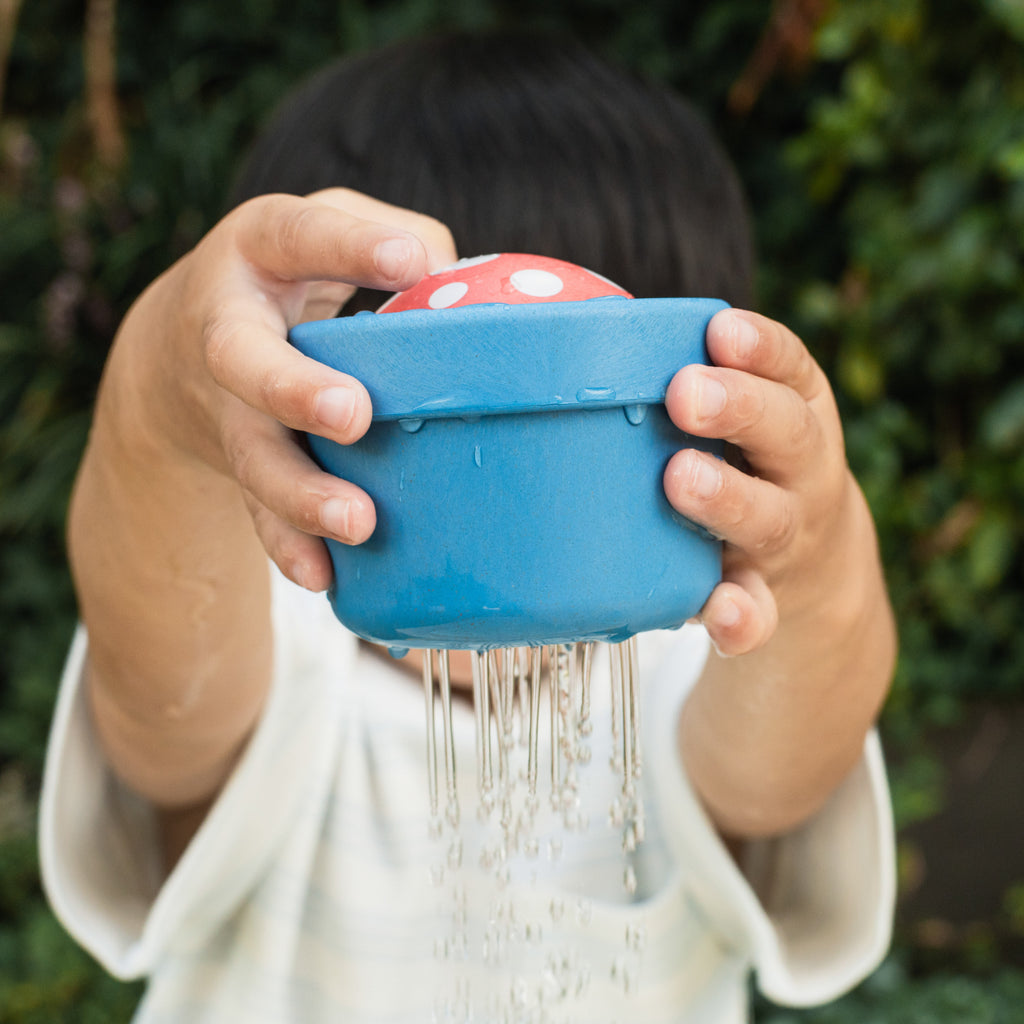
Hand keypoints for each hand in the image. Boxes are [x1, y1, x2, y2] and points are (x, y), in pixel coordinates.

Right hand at [134, 188, 457, 591]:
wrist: (177, 347)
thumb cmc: (288, 275)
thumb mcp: (329, 229)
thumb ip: (400, 239)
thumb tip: (470, 296)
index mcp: (260, 250)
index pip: (300, 235)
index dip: (349, 245)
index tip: (408, 262)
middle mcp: (230, 330)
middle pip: (244, 362)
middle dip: (294, 389)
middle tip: (353, 415)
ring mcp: (229, 407)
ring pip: (254, 455)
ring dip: (301, 494)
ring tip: (357, 522)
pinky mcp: (240, 464)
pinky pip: (259, 512)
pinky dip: (290, 547)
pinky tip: (326, 577)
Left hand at [662, 308, 865, 655]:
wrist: (812, 563)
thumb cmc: (743, 464)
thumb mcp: (741, 419)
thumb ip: (684, 385)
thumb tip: (562, 338)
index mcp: (794, 409)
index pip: (788, 367)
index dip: (759, 347)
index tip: (719, 330)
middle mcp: (801, 468)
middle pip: (787, 432)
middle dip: (739, 408)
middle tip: (685, 394)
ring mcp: (786, 535)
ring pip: (770, 516)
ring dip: (729, 497)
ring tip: (681, 478)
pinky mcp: (765, 595)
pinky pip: (759, 610)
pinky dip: (741, 615)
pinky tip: (723, 613)